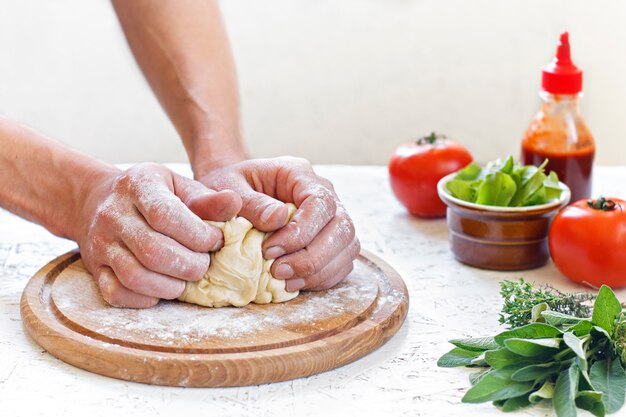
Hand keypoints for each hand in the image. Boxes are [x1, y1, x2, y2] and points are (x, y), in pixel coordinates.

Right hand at [76, 163, 241, 307]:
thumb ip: (206, 199)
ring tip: (187, 278)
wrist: (97, 201)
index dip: (197, 235)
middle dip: (189, 265)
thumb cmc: (152, 194)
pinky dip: (145, 298)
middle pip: (153, 251)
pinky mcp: (94, 269)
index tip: (216, 241)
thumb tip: (235, 204)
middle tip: (205, 265)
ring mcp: (100, 244)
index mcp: (137, 185)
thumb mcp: (178, 186)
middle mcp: (113, 214)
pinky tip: (163, 288)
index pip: (165, 215)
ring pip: (135, 276)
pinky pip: (117, 294)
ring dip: (170, 286)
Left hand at [197, 157, 359, 291]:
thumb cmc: (229, 189)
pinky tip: (295, 283)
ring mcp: (332, 216)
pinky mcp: (332, 239)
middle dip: (312, 257)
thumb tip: (277, 218)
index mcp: (299, 173)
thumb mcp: (226, 187)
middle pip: (342, 227)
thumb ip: (248, 201)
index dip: (300, 232)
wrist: (231, 195)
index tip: (269, 251)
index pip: (320, 202)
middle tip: (278, 271)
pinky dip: (323, 278)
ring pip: (348, 246)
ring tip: (286, 282)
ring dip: (320, 270)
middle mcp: (324, 192)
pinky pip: (342, 262)